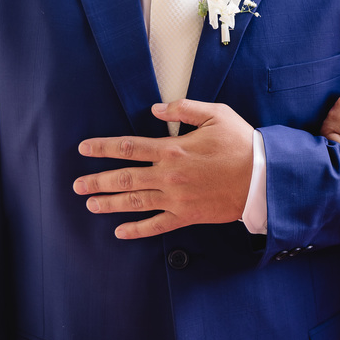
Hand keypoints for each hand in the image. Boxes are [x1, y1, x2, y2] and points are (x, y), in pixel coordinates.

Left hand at [73, 100, 253, 238]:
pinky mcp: (187, 215)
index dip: (103, 148)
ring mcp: (176, 198)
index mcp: (173, 149)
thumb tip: (157, 108)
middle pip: (124, 178)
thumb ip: (184, 109)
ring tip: (90, 204)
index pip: (128, 148)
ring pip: (134, 202)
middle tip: (77, 185)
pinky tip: (120, 231)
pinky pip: (156, 225)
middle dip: (97, 181)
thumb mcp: (216, 114)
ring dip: (109, 203)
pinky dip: (137, 229)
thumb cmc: (241, 143)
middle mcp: (169, 175)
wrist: (262, 177)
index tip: (84, 149)